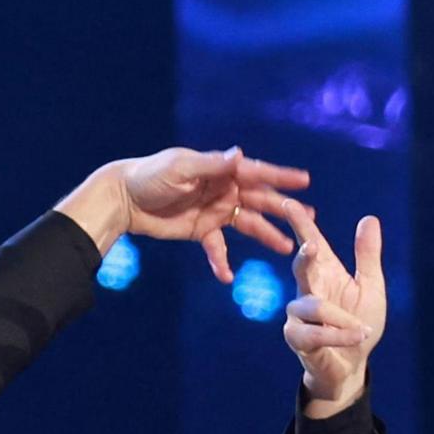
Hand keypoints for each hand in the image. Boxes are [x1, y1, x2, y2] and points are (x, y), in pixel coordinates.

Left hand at [57, 148, 311, 278]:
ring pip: (247, 225)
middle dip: (283, 210)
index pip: (256, 173)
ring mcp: (214, 211)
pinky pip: (217, 248)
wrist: (123, 198)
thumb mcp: (181, 168)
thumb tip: (239, 155)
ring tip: (287, 249)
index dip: (280, 177)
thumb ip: (211, 166)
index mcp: (221, 171)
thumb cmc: (151, 176)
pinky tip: (227, 277)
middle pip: (259, 201)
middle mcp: (223, 190)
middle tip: (309, 219)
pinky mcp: (201, 231)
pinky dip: (222, 262)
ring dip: (266, 236)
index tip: (304, 182)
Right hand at [276, 202, 387, 418]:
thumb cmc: (357, 323)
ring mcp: (298, 316)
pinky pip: (317, 334)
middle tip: (313, 247)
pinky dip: (340, 335)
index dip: (300, 225)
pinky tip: (359, 335)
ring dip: (340, 318)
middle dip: (306, 257)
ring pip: (313, 306)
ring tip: (362, 328)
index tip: (289, 204)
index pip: (310, 244)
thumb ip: (367, 256)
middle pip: (301, 268)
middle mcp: (307, 291)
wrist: (351, 364)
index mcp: (324, 273)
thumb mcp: (370, 287)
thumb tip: (369, 219)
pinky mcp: (298, 340)